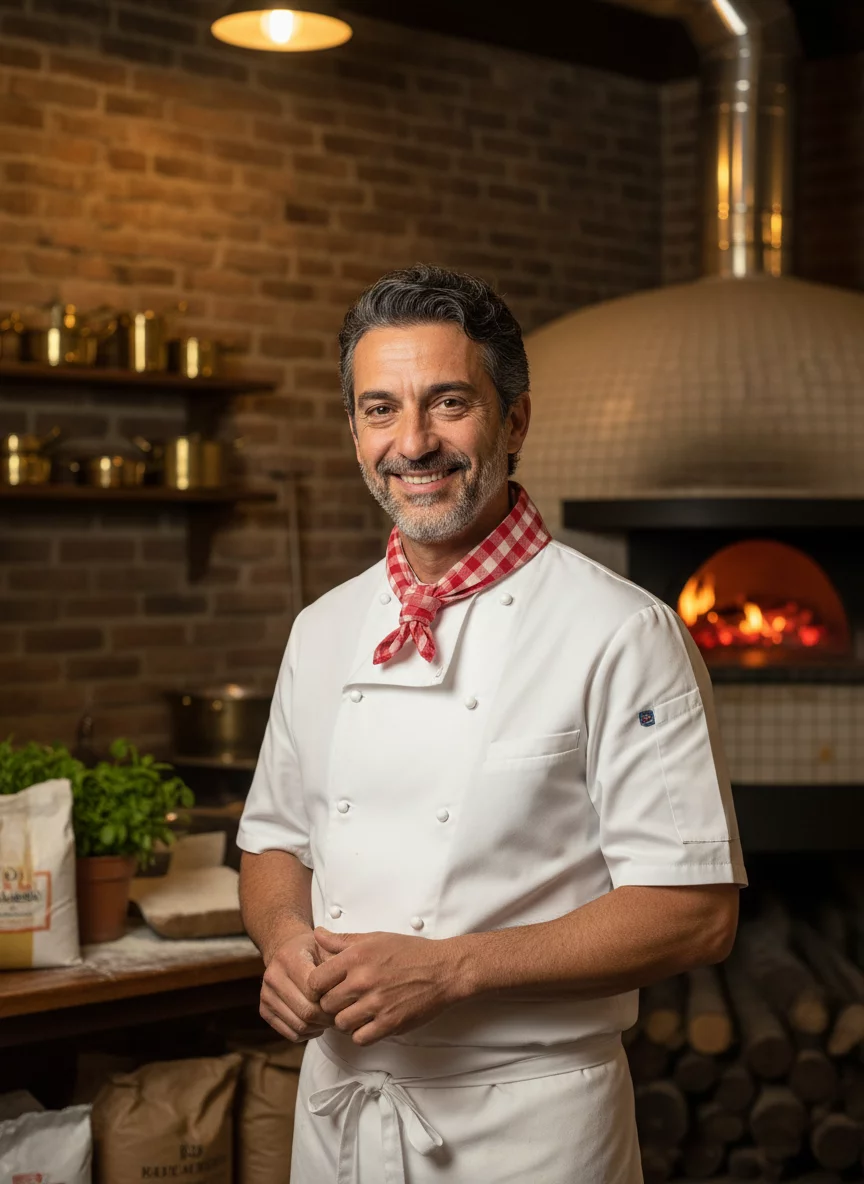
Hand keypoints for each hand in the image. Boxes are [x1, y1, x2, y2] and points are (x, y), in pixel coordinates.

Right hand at [259, 930, 334, 1042]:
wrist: (286, 951)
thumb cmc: (313, 951)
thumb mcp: (327, 947)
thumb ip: (338, 961)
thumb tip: (351, 984)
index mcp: (288, 958)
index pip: (313, 988)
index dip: (331, 997)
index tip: (344, 998)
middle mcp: (273, 976)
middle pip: (306, 1010)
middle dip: (327, 1017)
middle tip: (342, 1015)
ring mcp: (266, 995)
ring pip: (298, 1025)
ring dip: (319, 1027)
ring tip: (330, 1019)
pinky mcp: (264, 1010)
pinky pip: (290, 1033)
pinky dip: (308, 1034)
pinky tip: (317, 1023)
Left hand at [308, 927, 464, 1045]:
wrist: (443, 969)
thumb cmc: (409, 952)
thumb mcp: (375, 938)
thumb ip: (342, 940)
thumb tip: (317, 935)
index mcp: (356, 957)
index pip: (315, 981)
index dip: (316, 987)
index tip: (325, 988)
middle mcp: (363, 980)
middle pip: (326, 1005)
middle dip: (332, 1004)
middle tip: (343, 1000)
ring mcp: (377, 1004)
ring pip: (341, 1024)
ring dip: (346, 1020)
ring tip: (357, 1011)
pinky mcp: (390, 1023)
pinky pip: (360, 1038)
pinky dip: (362, 1033)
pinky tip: (369, 1022)